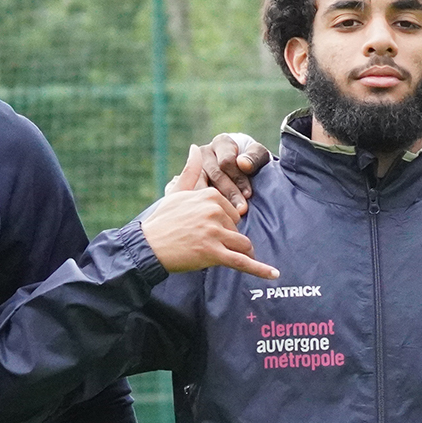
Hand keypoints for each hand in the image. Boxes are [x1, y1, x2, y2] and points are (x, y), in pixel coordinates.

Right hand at [143, 146, 278, 279]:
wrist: (147, 247)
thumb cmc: (162, 221)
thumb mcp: (176, 192)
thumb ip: (191, 170)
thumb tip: (196, 147)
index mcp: (210, 195)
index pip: (234, 212)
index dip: (223, 225)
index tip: (208, 230)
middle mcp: (214, 211)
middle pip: (238, 229)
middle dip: (227, 239)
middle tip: (204, 244)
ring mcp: (214, 232)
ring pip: (243, 245)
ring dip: (236, 253)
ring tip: (223, 257)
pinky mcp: (213, 252)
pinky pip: (242, 262)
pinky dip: (260, 269)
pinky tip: (274, 274)